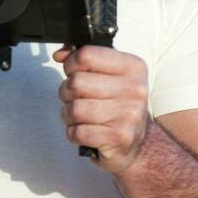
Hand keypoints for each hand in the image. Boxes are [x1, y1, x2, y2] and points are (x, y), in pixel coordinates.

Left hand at [53, 44, 150, 175]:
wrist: (137, 142)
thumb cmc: (117, 105)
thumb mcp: (108, 74)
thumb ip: (84, 59)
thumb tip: (60, 54)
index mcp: (132, 67)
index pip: (87, 55)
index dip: (71, 64)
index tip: (73, 71)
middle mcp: (134, 89)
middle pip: (76, 82)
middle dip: (67, 92)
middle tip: (76, 98)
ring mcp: (128, 114)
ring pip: (74, 109)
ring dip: (68, 115)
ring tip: (79, 117)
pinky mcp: (118, 138)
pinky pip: (77, 132)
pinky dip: (74, 133)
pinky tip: (85, 131)